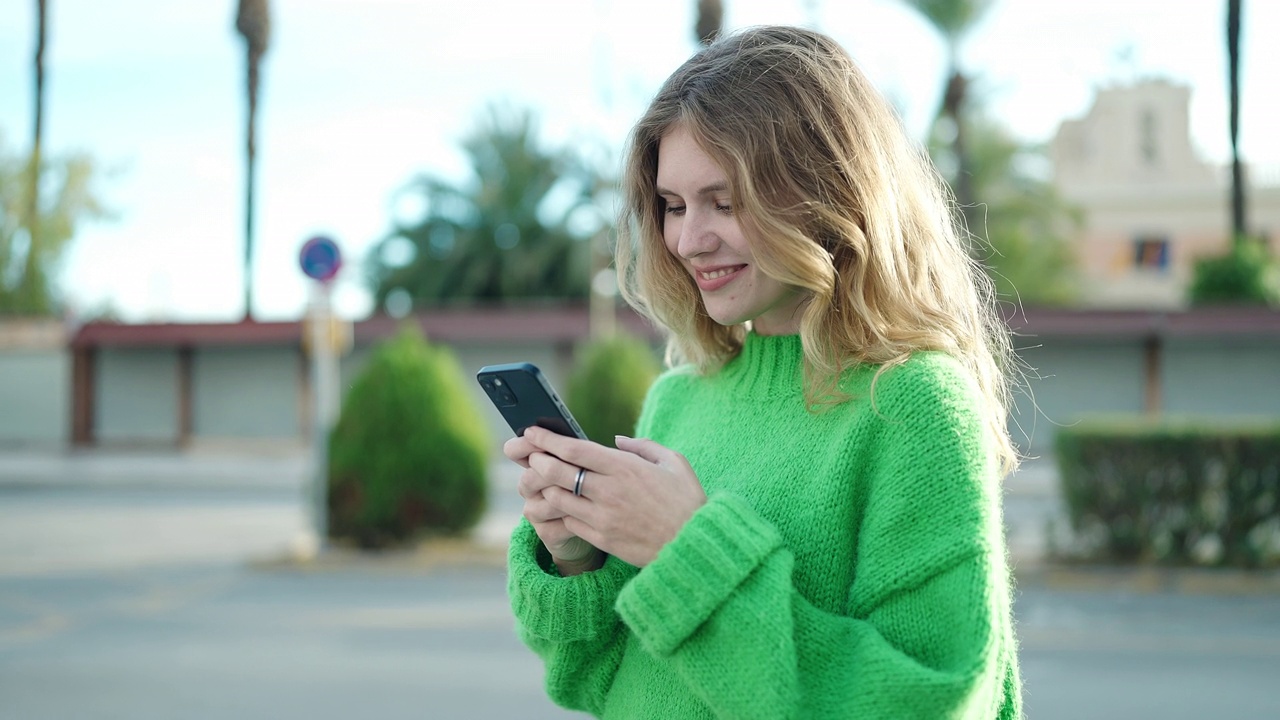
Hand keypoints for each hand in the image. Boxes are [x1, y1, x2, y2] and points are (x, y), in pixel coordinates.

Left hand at [522, 426, 706, 567]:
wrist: (693, 548)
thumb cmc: (687, 502)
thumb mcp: (674, 463)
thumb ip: (644, 447)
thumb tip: (618, 440)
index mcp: (625, 467)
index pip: (574, 449)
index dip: (548, 439)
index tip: (532, 432)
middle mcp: (609, 491)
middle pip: (558, 472)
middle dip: (538, 460)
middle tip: (531, 456)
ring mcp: (603, 517)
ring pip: (558, 498)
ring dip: (545, 487)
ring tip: (540, 480)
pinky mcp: (601, 539)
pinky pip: (569, 521)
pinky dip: (559, 511)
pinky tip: (558, 505)